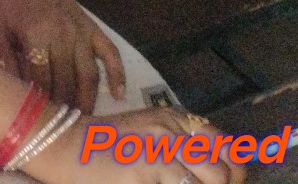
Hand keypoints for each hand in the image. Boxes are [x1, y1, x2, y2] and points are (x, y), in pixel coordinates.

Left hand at [0, 0, 124, 114]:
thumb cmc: (8, 6)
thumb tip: (16, 93)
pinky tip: (119, 94)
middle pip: (67, 80)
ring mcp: (81, 32)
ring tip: (85, 120)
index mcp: (36, 35)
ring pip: (89, 73)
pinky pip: (111, 53)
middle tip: (63, 127)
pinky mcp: (92, 28)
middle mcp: (63, 36)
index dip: (41, 100)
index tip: (40, 118)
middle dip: (64, 105)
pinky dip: (117, 73)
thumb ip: (6, 62)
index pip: (42, 78)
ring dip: (88, 99)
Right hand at [28, 109, 243, 183]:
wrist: (62, 144)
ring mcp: (164, 148)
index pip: (228, 150)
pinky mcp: (152, 167)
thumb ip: (177, 150)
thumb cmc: (102, 148)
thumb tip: (215, 177)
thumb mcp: (145, 136)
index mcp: (175, 120)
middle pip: (225, 173)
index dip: (234, 176)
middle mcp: (174, 130)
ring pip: (212, 181)